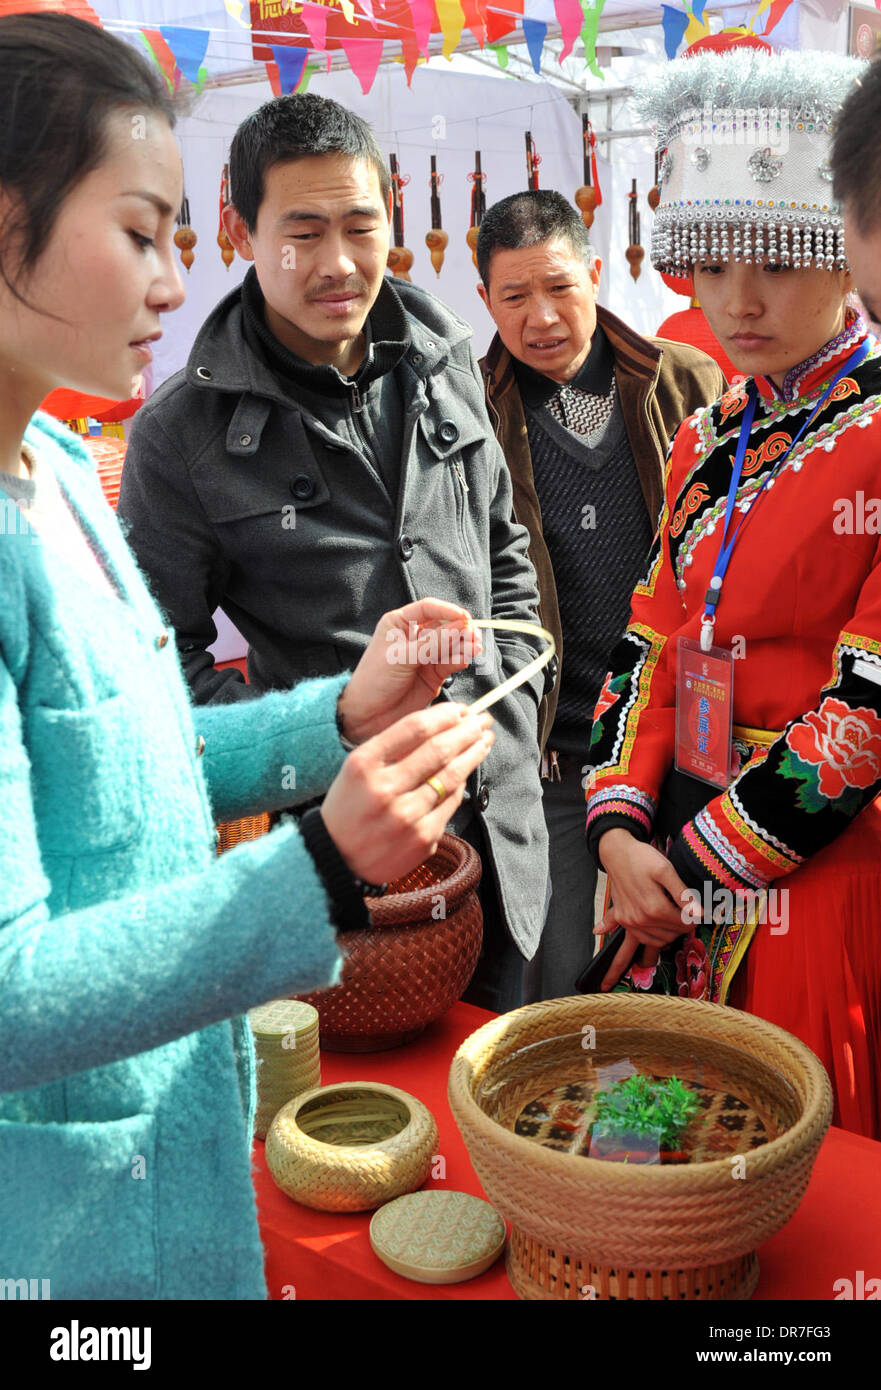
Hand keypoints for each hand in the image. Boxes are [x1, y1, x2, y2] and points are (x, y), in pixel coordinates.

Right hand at [320, 701, 493, 883]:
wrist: (337, 857)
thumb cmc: (351, 805)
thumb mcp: (356, 768)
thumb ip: (392, 746)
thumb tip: (441, 723)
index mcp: (364, 763)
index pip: (415, 728)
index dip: (445, 715)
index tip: (460, 709)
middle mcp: (384, 788)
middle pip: (438, 750)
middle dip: (466, 731)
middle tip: (480, 720)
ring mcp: (405, 816)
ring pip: (451, 776)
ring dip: (473, 753)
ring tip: (483, 741)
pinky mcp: (423, 837)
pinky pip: (451, 802)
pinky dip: (461, 782)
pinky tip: (468, 770)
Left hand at [337, 600, 481, 745]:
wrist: (368, 714)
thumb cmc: (375, 679)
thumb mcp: (401, 657)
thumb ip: (431, 643)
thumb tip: (459, 626)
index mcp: (400, 623)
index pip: (428, 609)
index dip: (448, 610)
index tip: (464, 617)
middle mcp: (415, 636)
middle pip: (445, 625)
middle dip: (460, 629)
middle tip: (472, 635)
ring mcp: (427, 655)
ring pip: (452, 644)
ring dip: (464, 645)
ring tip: (473, 648)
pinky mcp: (436, 673)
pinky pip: (452, 661)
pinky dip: (460, 659)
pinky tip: (465, 659)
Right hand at [594, 829, 696, 988]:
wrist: (617, 853)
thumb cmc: (643, 858)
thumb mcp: (666, 870)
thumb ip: (684, 895)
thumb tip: (700, 915)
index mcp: (655, 909)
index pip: (684, 924)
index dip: (694, 918)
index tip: (695, 908)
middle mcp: (641, 920)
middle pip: (672, 934)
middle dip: (681, 925)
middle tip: (683, 910)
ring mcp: (630, 922)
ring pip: (658, 941)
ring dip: (668, 934)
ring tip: (672, 918)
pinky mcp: (623, 920)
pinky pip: (640, 940)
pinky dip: (650, 939)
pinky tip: (652, 934)